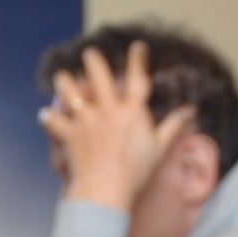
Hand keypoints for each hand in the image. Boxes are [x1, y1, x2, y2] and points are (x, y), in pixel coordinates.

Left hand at [42, 42, 196, 212]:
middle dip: (93, 60)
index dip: (137, 59)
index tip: (137, 46)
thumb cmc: (137, 171)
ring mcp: (86, 120)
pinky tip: (45, 115)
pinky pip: (54, 121)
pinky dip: (49, 118)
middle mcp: (107, 110)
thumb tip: (191, 111)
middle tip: (90, 54)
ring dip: (65, 81)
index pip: (136, 79)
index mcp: (132, 112)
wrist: (107, 189)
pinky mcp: (69, 134)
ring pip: (70, 90)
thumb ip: (174, 125)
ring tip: (63, 77)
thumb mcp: (160, 148)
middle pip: (97, 75)